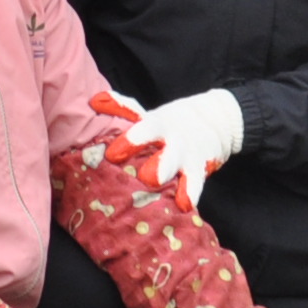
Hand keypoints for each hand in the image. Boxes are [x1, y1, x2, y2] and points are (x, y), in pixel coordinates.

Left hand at [102, 89, 242, 205]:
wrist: (213, 120)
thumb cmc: (169, 123)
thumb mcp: (149, 115)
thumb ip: (122, 109)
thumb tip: (93, 101)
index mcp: (158, 126)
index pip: (144, 130)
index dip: (130, 142)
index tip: (113, 155)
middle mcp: (175, 143)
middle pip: (168, 155)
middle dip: (160, 167)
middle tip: (147, 178)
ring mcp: (190, 159)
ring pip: (187, 173)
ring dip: (182, 185)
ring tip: (177, 199)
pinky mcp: (200, 173)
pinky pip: (196, 185)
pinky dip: (191, 195)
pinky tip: (185, 206)